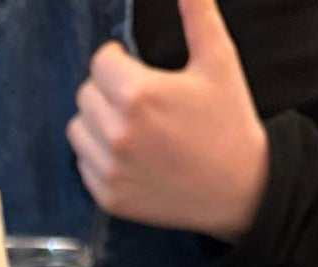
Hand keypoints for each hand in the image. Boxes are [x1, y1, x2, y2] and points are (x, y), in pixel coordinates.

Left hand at [66, 0, 268, 238]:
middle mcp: (116, 133)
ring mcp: (109, 169)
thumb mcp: (218, 60)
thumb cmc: (228, 121)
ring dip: (97, 122)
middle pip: (86, 94)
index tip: (139, 70)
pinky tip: (131, 155)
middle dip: (108, 90)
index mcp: (138, 94)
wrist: (239, 189)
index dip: (120, 60)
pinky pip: (84, 165)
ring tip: (131, 126)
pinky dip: (99, 157)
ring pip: (78, 129)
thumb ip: (197, 14)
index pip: (100, 61)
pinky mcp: (108, 197)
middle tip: (139, 101)